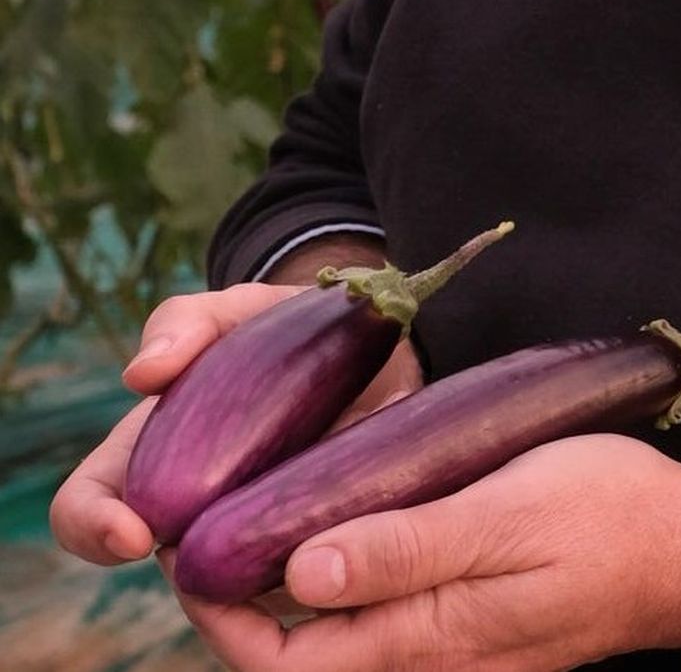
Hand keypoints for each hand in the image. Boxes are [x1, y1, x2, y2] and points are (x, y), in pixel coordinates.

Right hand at [49, 283, 422, 568]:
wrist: (371, 343)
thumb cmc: (282, 331)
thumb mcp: (239, 312)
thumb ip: (187, 322)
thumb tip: (140, 374)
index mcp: (148, 460)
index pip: (85, 509)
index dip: (94, 528)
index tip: (136, 534)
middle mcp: (191, 515)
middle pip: (173, 570)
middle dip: (198, 583)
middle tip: (241, 582)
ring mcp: (250, 541)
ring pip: (242, 592)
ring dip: (263, 592)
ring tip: (311, 572)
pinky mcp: (315, 549)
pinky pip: (312, 578)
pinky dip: (328, 569)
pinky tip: (361, 552)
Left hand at [165, 432, 680, 671]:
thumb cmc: (612, 516)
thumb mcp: (513, 512)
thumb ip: (412, 550)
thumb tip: (304, 573)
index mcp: (426, 639)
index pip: (282, 665)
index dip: (221, 616)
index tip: (199, 541)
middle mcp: (425, 661)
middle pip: (297, 656)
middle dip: (240, 597)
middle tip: (219, 511)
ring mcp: (448, 650)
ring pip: (334, 636)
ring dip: (286, 581)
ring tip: (268, 499)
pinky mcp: (468, 626)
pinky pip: (379, 617)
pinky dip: (341, 574)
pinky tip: (342, 510)